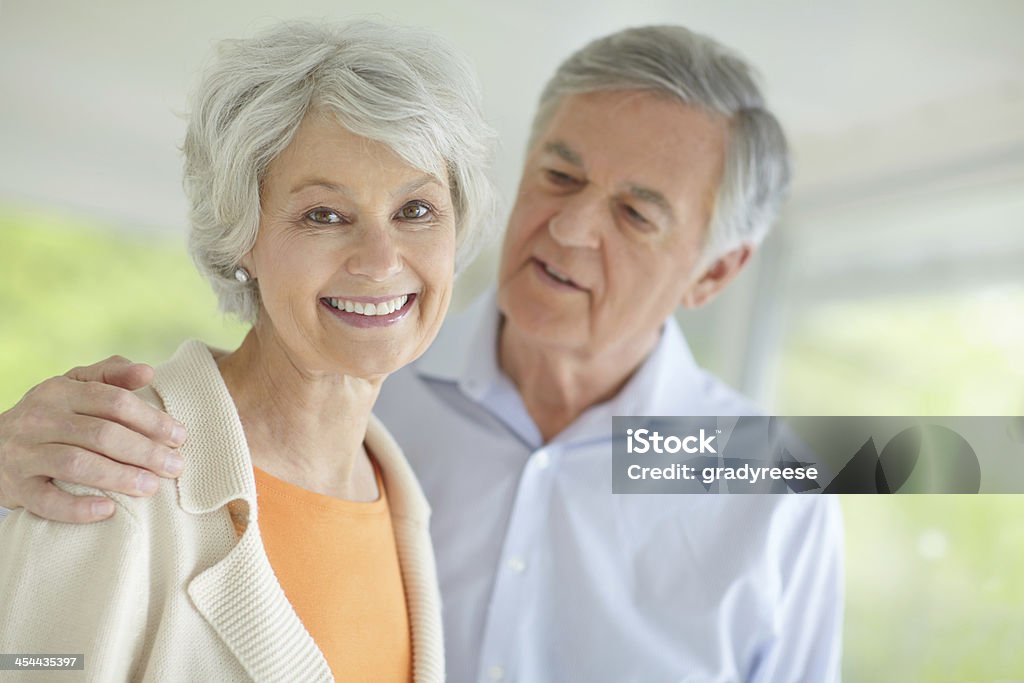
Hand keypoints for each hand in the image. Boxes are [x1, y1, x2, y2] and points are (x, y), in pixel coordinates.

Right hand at [0, 356, 186, 522]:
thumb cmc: (51, 416)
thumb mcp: (74, 387)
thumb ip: (111, 375)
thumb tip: (148, 371)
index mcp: (60, 391)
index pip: (113, 401)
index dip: (150, 419)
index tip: (179, 436)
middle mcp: (40, 419)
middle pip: (101, 434)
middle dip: (144, 451)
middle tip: (175, 466)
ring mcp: (25, 454)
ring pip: (76, 464)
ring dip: (119, 477)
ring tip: (151, 487)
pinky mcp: (17, 488)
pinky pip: (47, 501)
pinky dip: (78, 508)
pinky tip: (109, 510)